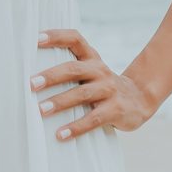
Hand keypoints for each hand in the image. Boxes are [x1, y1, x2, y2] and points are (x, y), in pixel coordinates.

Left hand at [31, 29, 153, 139]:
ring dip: (60, 102)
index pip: (75, 39)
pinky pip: (93, 119)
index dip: (56, 36)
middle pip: (74, 69)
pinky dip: (76, 127)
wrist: (139, 99)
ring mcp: (109, 90)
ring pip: (82, 94)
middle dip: (51, 76)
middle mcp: (100, 70)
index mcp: (91, 57)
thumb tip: (32, 75)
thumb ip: (70, 68)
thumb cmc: (102, 85)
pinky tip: (60, 135)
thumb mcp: (91, 71)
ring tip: (41, 110)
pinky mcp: (115, 110)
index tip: (35, 38)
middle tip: (31, 84)